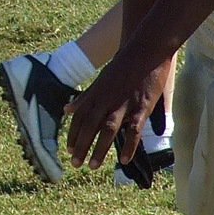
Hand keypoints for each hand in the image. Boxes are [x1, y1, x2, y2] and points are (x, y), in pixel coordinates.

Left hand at [66, 51, 171, 173]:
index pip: (80, 116)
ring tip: (92, 166)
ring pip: (107, 129)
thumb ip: (85, 96)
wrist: (146, 48)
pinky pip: (133, 130)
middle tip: (74, 163)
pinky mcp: (141, 107)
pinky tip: (123, 160)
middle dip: (81, 145)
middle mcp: (106, 98)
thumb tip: (66, 109)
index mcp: (97, 92)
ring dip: (99, 149)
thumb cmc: (125, 62)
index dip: (74, 133)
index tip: (69, 148)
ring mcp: (123, 103)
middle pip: (90, 125)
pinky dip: (128, 145)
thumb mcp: (101, 78)